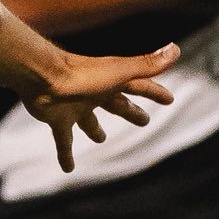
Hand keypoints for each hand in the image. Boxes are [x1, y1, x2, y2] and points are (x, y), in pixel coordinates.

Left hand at [21, 43, 178, 172]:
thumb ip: (147, 64)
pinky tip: (68, 168)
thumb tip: (176, 49)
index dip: (154, 92)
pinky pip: (64, 141)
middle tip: (144, 120)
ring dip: (95, 130)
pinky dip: (66, 154)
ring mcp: (75, 107)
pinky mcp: (58, 120)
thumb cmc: (82, 74)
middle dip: (130, 112)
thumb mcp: (120, 71)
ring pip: (88, 122)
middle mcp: (94, 94)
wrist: (42, 77)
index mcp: (111, 82)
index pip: (139, 87)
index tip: (169, 99)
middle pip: (117, 105)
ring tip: (100, 139)